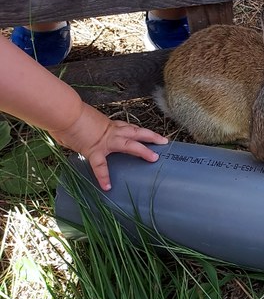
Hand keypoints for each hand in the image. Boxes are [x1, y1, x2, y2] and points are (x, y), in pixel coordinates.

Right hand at [50, 103, 166, 190]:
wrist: (63, 112)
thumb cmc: (69, 114)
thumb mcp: (82, 122)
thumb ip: (85, 131)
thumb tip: (74, 136)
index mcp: (109, 125)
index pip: (128, 128)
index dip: (140, 131)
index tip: (150, 136)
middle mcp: (111, 132)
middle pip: (137, 132)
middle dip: (152, 136)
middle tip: (164, 141)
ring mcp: (105, 141)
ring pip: (129, 144)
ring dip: (143, 150)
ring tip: (154, 158)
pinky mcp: (94, 149)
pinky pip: (100, 165)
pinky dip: (103, 176)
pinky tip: (107, 186)